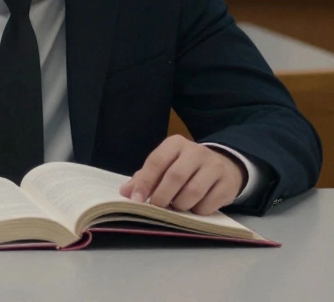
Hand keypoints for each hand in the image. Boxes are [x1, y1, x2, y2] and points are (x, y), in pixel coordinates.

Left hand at [120, 135, 245, 215]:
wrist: (223, 166)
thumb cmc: (184, 168)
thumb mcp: (164, 166)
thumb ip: (144, 178)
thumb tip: (126, 193)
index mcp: (175, 144)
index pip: (157, 161)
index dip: (145, 182)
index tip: (136, 199)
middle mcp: (196, 152)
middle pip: (175, 177)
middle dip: (162, 196)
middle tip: (157, 206)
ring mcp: (215, 167)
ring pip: (193, 192)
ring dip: (179, 205)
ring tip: (176, 205)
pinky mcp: (228, 184)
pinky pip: (208, 204)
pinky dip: (197, 210)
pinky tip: (194, 206)